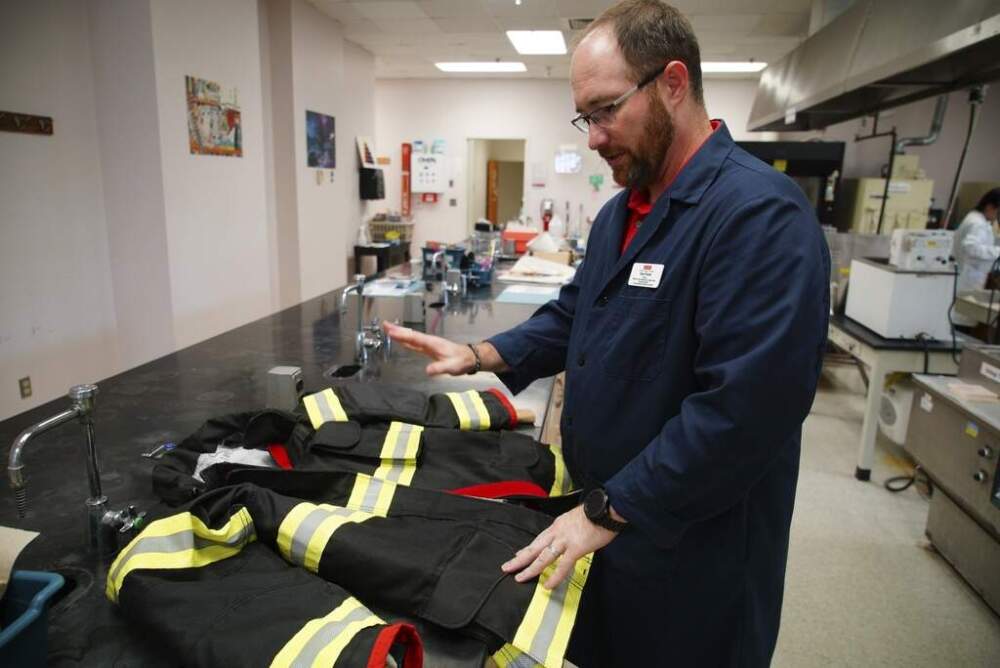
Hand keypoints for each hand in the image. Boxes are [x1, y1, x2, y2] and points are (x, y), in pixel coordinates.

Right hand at [382, 321, 473, 375]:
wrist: (469, 358)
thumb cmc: (461, 361)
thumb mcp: (451, 367)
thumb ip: (440, 368)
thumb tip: (428, 370)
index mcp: (432, 343)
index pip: (414, 338)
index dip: (403, 335)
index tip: (391, 332)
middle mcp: (428, 341)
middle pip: (410, 334)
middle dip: (397, 330)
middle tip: (385, 324)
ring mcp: (428, 344)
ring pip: (411, 337)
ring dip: (400, 332)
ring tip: (388, 328)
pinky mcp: (428, 348)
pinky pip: (414, 342)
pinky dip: (405, 339)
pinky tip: (400, 339)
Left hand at [501, 505, 620, 589]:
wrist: (606, 508)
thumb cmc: (597, 512)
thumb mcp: (577, 518)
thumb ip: (571, 528)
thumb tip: (572, 536)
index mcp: (558, 525)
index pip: (539, 539)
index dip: (528, 548)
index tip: (519, 554)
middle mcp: (557, 532)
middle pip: (534, 547)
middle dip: (520, 558)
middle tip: (507, 567)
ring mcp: (565, 540)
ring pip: (543, 557)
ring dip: (530, 568)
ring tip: (520, 577)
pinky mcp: (575, 548)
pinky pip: (562, 566)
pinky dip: (554, 577)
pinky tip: (547, 585)